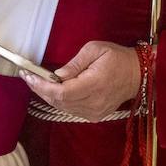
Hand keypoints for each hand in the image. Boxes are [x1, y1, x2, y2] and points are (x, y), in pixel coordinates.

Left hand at [21, 40, 140, 121]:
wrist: (137, 75)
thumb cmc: (117, 57)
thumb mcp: (95, 49)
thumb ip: (75, 63)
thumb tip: (57, 74)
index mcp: (94, 84)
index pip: (62, 92)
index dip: (42, 86)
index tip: (28, 76)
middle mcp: (94, 102)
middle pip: (59, 102)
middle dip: (40, 90)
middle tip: (28, 77)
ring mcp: (95, 112)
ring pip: (63, 108)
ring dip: (47, 96)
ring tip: (37, 82)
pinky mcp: (95, 115)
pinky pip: (71, 110)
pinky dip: (59, 101)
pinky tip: (53, 90)